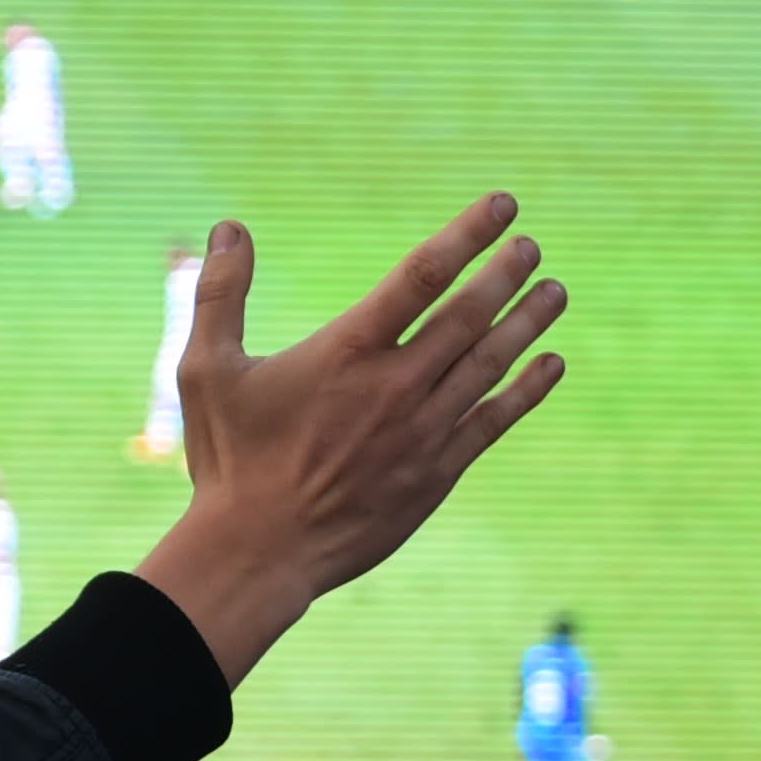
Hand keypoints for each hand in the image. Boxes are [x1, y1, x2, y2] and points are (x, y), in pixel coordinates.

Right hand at [128, 197, 571, 685]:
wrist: (259, 553)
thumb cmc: (229, 460)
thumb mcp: (206, 370)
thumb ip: (219, 294)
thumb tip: (229, 227)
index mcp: (346, 352)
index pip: (421, 276)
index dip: (467, 235)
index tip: (502, 206)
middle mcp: (395, 386)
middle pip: (468, 315)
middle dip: (505, 275)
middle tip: (531, 247)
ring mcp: (422, 432)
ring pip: (490, 364)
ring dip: (527, 323)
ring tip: (555, 291)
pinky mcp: (436, 473)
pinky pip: (494, 421)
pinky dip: (527, 389)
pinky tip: (551, 364)